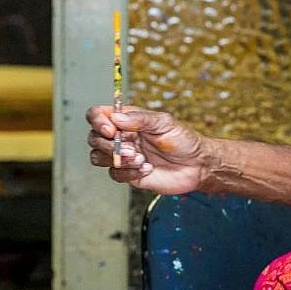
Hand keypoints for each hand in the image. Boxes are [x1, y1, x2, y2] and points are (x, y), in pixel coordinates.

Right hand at [86, 106, 209, 193]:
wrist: (196, 165)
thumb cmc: (183, 140)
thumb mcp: (163, 122)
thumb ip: (139, 119)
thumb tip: (115, 118)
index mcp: (128, 120)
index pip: (98, 115)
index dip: (98, 121)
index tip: (111, 130)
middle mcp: (122, 137)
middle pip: (94, 138)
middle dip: (108, 145)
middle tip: (132, 149)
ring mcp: (124, 156)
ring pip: (98, 157)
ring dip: (117, 159)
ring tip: (141, 159)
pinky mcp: (129, 174)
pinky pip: (115, 174)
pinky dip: (129, 172)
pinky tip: (147, 169)